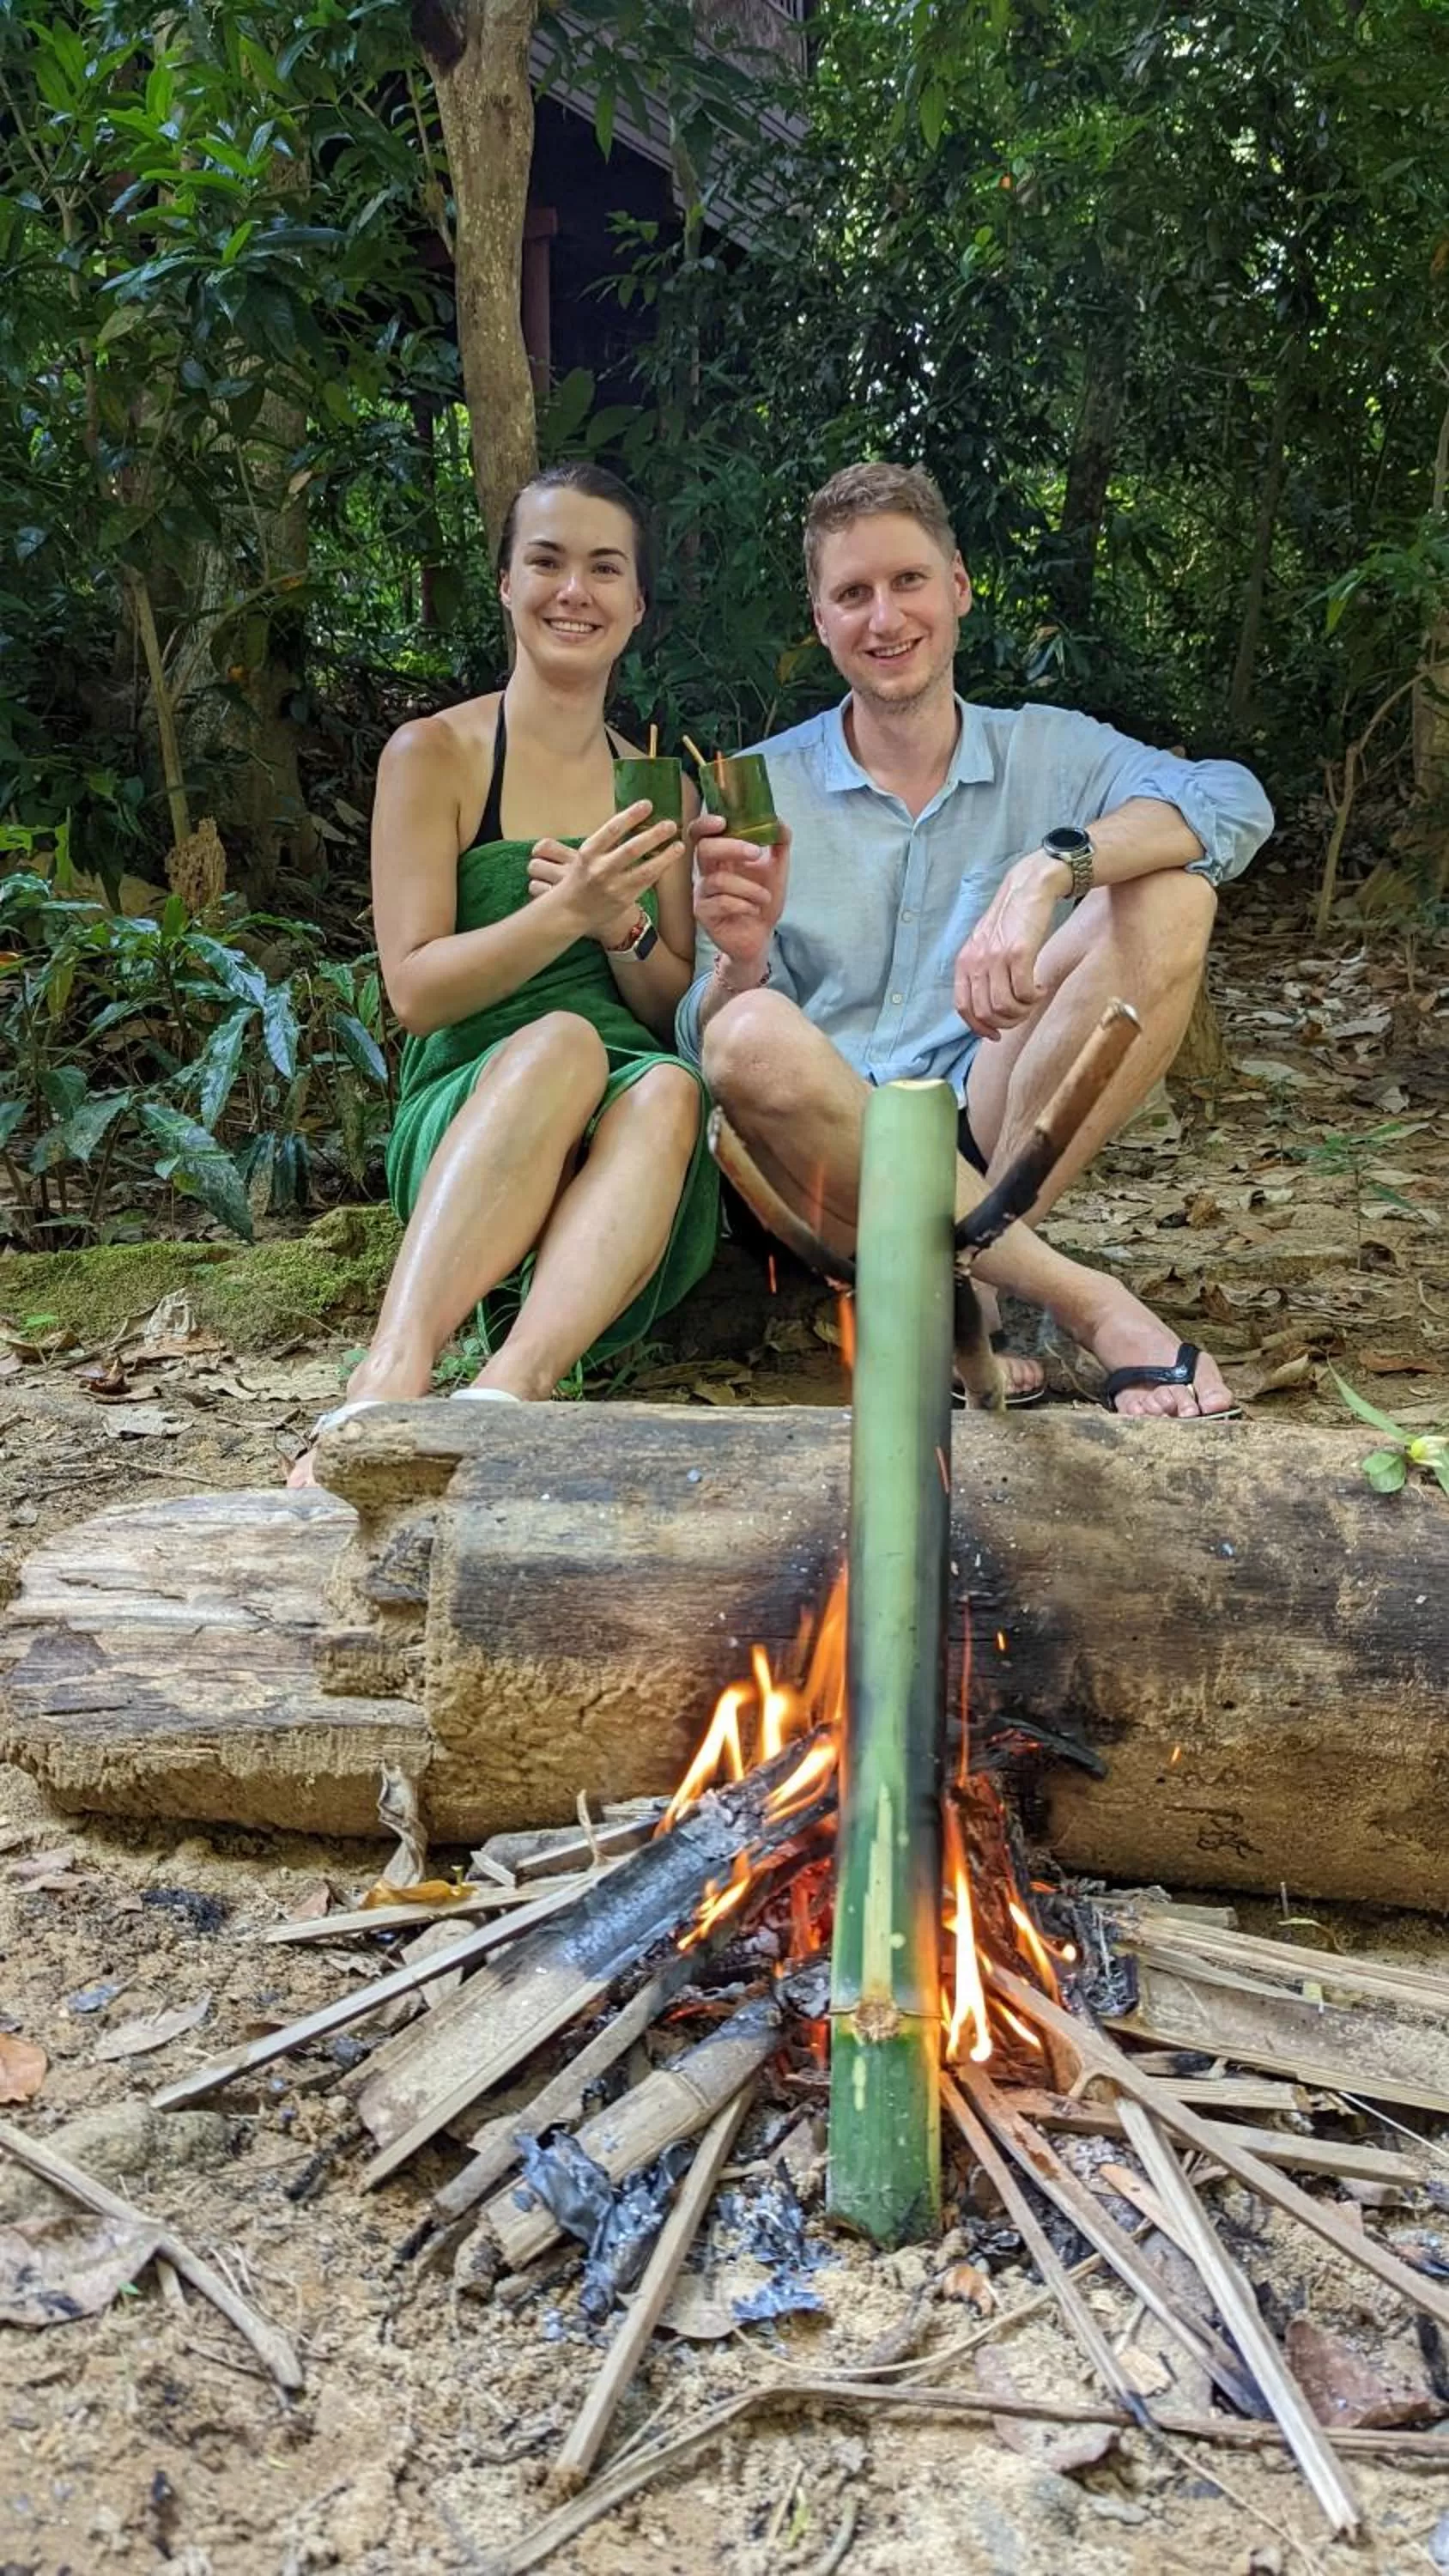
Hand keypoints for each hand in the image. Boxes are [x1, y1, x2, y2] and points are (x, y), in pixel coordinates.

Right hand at [527, 802, 681, 944]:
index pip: (612, 829)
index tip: (647, 804)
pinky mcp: (624, 900)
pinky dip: (659, 870)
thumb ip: (607, 842)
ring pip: (645, 870)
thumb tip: (636, 821)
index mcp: (589, 852)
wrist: (570, 912)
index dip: (631, 815)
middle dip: (654, 835)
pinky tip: (670, 860)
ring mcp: (613, 886)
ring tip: (680, 845)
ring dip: (665, 856)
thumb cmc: (580, 878)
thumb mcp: (587, 855)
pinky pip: (646, 883)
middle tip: (671, 824)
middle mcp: (600, 869)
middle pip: (632, 849)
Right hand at [690, 810, 789, 973]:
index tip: (723, 821)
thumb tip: (779, 820)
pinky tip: (754, 909)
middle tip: (757, 853)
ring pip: (719, 880)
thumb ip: (779, 843)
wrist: (760, 936)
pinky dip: (744, 904)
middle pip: (704, 849)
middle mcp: (706, 872)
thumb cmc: (762, 901)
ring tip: (764, 898)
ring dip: (749, 887)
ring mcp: (702, 893)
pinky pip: (722, 902)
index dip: (705, 824)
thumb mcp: (777, 869)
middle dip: (731, 847)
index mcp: (720, 857)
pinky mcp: (703, 913)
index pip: (701, 834)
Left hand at [953, 852, 1067, 1037]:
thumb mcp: (985, 945)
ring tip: (1033, 999)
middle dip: (1007, 1022)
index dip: (979, 1027)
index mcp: (964, 962)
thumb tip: (988, 1010)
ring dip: (1023, 1011)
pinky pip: (1024, 993)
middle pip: (986, 1013)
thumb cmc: (1011, 920)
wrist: (1029, 888)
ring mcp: (996, 957)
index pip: (963, 1007)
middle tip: (1023, 1012)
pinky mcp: (1019, 953)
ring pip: (1005, 1007)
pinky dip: (1034, 997)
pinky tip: (1040, 987)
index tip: (995, 1035)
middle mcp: (976, 961)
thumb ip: (981, 973)